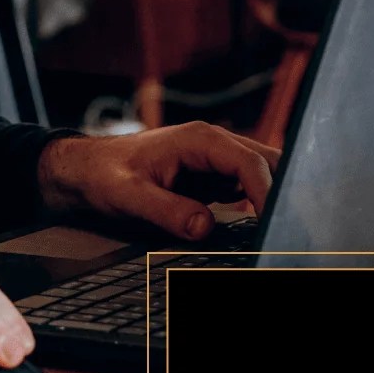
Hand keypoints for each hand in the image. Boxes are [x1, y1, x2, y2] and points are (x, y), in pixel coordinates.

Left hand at [35, 124, 279, 243]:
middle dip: (280, 192)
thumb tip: (204, 227)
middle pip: (265, 163)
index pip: (249, 162)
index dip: (267, 193)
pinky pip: (245, 188)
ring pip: (259, 174)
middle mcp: (213, 144)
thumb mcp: (129, 195)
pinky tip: (259, 229)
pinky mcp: (211, 177)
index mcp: (199, 140)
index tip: (274, 224)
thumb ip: (166, 211)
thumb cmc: (105, 175)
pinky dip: (257, 205)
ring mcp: (214, 160)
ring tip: (278, 232)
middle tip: (285, 230)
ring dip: (271, 199)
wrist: (88, 169)